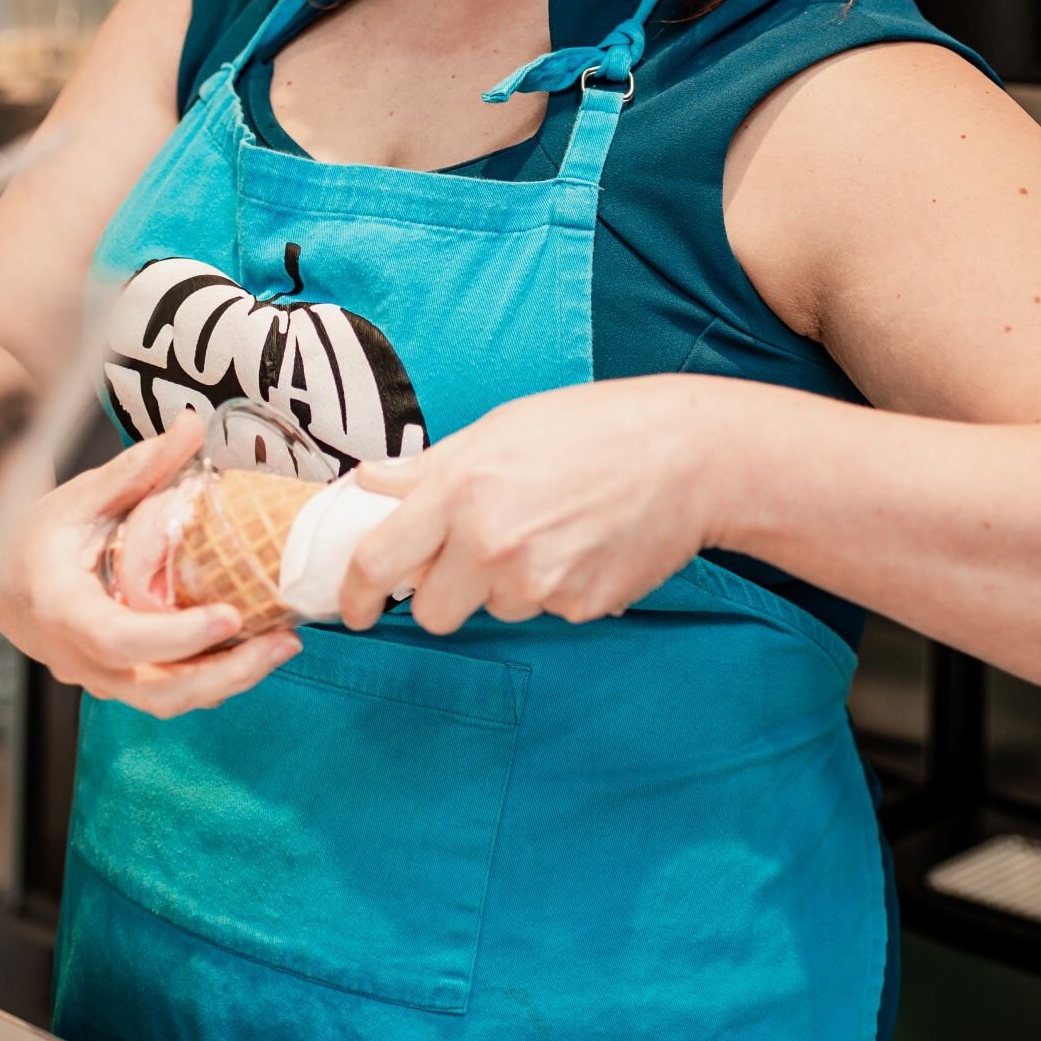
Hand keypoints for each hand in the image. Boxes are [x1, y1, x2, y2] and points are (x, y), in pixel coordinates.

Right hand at [0, 412, 299, 714]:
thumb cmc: (30, 537)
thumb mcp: (79, 496)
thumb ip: (137, 468)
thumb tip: (190, 425)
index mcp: (62, 611)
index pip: (120, 639)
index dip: (177, 636)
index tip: (231, 616)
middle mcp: (79, 658)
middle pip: (156, 691)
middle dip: (226, 674)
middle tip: (283, 642)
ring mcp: (97, 677)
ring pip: (167, 701)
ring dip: (228, 680)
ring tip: (281, 646)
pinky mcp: (116, 679)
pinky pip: (166, 692)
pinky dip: (211, 677)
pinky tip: (250, 649)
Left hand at [339, 376, 727, 636]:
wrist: (686, 455)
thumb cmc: (592, 428)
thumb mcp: (499, 429)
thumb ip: (428, 466)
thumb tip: (368, 483)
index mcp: (459, 490)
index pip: (379, 562)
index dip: (355, 595)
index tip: (354, 608)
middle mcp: (490, 543)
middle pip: (432, 612)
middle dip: (443, 594)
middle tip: (473, 557)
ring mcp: (537, 581)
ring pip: (495, 609)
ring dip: (508, 583)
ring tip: (551, 529)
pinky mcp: (579, 606)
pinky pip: (548, 610)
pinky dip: (558, 585)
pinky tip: (585, 543)